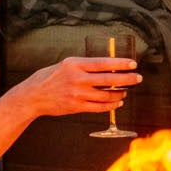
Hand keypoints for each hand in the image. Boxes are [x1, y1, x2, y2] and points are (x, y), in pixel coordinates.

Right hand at [24, 55, 139, 117]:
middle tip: (138, 78)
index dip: (120, 64)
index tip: (133, 64)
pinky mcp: (76, 107)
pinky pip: (99, 107)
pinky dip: (111, 105)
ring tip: (126, 91)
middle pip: (109, 80)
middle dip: (127, 79)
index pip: (103, 63)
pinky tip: (118, 102)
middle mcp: (77, 79)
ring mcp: (77, 94)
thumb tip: (108, 66)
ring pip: (106, 95)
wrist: (33, 96)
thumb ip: (84, 65)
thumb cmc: (50, 78)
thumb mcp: (65, 65)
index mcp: (75, 65)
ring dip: (120, 94)